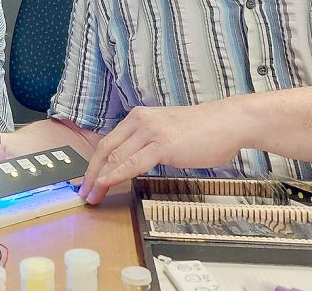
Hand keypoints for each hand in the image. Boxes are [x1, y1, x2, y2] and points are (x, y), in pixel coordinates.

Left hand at [77, 104, 242, 203]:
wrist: (228, 122)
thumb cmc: (203, 130)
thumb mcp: (166, 132)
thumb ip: (147, 143)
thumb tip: (132, 162)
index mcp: (138, 117)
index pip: (108, 142)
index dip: (94, 163)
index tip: (87, 180)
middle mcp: (139, 121)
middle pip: (106, 149)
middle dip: (91, 173)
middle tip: (83, 191)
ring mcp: (150, 132)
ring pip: (116, 157)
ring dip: (100, 178)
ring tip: (93, 194)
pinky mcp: (162, 144)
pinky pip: (132, 163)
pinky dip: (116, 174)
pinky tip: (107, 183)